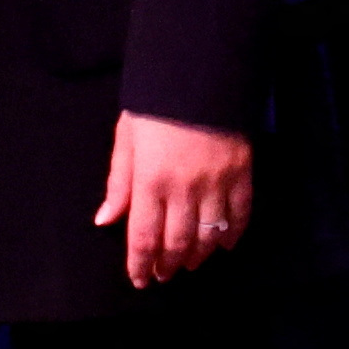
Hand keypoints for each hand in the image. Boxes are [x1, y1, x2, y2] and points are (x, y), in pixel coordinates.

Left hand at [96, 109, 257, 286]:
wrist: (202, 70)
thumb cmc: (156, 102)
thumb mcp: (127, 136)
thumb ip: (119, 182)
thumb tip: (106, 221)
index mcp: (150, 180)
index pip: (143, 237)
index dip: (140, 265)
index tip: (140, 279)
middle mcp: (184, 188)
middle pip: (177, 242)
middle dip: (168, 265)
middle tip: (164, 274)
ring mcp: (217, 182)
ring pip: (208, 235)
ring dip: (198, 256)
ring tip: (190, 264)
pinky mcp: (242, 173)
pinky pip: (240, 215)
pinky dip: (232, 235)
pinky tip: (223, 245)